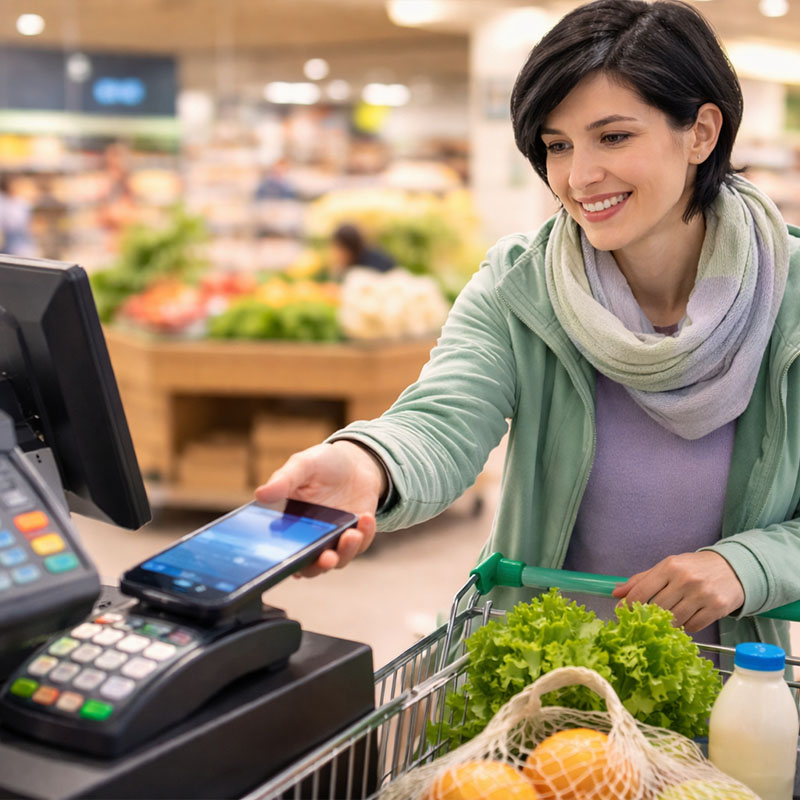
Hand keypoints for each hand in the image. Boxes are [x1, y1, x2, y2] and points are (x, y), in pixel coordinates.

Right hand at [255, 441, 384, 576]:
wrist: (355, 462)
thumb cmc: (322, 463)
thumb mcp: (302, 465)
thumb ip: (284, 480)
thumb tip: (260, 494)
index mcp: (287, 524)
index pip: (280, 552)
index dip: (282, 563)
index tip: (289, 562)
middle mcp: (309, 538)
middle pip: (309, 566)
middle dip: (318, 566)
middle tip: (327, 558)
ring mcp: (333, 540)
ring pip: (337, 560)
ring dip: (345, 552)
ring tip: (352, 534)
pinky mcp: (355, 537)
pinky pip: (359, 545)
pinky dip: (364, 536)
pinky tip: (366, 518)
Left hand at [611, 551, 744, 631]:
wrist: (732, 568)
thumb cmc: (693, 568)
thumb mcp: (667, 567)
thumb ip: (641, 579)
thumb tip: (616, 592)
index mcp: (669, 566)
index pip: (641, 591)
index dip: (628, 605)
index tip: (622, 612)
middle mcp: (685, 579)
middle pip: (657, 608)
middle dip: (649, 616)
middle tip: (647, 619)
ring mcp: (702, 594)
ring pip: (675, 620)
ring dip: (668, 623)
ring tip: (669, 617)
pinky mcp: (717, 608)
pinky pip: (693, 626)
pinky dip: (686, 627)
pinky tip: (687, 618)